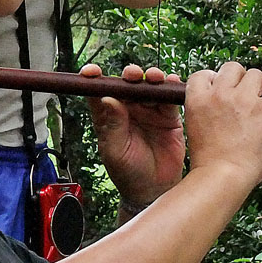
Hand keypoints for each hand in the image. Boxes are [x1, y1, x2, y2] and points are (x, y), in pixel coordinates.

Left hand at [83, 63, 184, 205]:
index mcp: (109, 116)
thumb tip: (108, 99)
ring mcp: (148, 112)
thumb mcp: (115, 151)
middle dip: (130, 75)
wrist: (154, 190)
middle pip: (127, 84)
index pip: (98, 92)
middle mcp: (128, 110)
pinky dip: (170, 88)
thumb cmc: (128, 173)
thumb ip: (113, 125)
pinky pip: (168, 99)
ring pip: (148, 87)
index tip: (91, 72)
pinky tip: (170, 83)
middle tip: (133, 75)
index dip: (95, 79)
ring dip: (151, 78)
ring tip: (154, 78)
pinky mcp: (168, 117)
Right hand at [183, 56, 261, 188]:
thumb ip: (205, 108)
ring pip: (254, 74)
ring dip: (259, 84)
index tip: (219, 91)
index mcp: (198, 99)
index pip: (204, 74)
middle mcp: (220, 94)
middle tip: (244, 97)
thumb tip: (218, 102)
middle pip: (232, 69)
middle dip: (238, 80)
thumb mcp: (195, 126)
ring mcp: (244, 100)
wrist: (222, 176)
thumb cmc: (209, 159)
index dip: (213, 80)